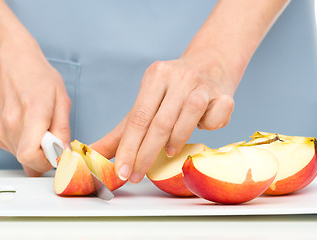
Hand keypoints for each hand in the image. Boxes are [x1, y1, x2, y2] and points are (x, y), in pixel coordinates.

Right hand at [0, 36, 70, 176]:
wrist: (9, 60)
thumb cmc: (37, 76)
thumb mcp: (61, 99)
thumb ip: (63, 129)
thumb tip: (64, 153)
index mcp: (31, 114)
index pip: (31, 157)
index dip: (48, 162)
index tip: (59, 153)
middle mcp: (11, 125)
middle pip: (29, 162)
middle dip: (46, 157)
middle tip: (53, 139)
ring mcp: (0, 130)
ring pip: (22, 159)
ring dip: (36, 151)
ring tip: (40, 127)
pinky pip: (15, 151)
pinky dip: (26, 145)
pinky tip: (30, 127)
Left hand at [92, 57, 235, 182]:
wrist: (211, 65)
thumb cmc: (173, 92)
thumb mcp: (146, 105)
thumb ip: (122, 133)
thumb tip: (91, 153)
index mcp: (155, 76)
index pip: (138, 118)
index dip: (129, 148)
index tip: (122, 172)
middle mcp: (178, 76)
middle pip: (160, 122)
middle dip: (145, 155)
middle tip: (137, 176)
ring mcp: (203, 84)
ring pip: (189, 117)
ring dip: (177, 140)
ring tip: (169, 153)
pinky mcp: (224, 95)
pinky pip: (217, 118)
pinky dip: (209, 128)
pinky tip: (203, 127)